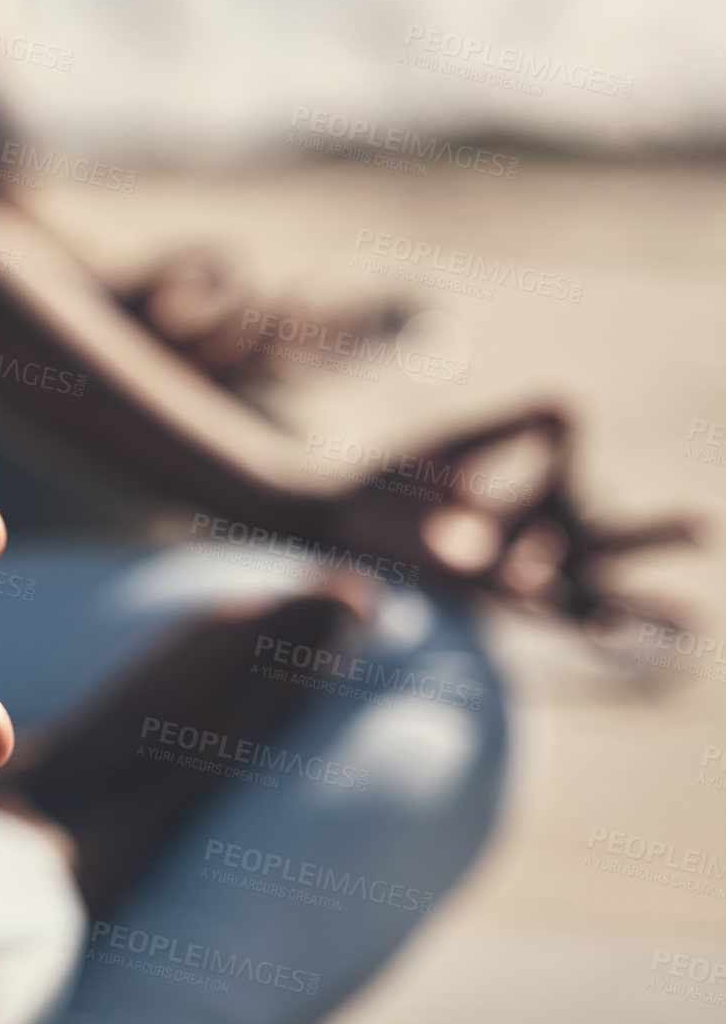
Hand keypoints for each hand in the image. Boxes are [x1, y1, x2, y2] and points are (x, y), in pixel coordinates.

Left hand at [319, 407, 696, 652]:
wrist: (336, 512)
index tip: (557, 430)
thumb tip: (566, 405)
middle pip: (610, 550)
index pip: (588, 496)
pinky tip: (580, 603)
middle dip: (655, 540)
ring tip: (691, 618)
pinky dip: (545, 586)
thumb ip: (516, 427)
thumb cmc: (398, 482)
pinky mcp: (476, 592)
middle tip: (705, 527)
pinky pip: (527, 595)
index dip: (572, 454)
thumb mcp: (464, 444)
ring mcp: (507, 578)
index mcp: (536, 518)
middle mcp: (532, 556)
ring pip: (582, 594)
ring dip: (626, 604)